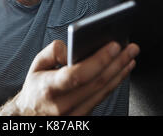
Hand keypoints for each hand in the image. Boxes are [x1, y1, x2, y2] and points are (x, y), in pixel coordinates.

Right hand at [0, 39, 139, 115]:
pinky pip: (102, 98)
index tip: (113, 46)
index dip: (98, 60)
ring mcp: (75, 114)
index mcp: (48, 89)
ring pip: (103, 92)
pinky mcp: (84, 116)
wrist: (31, 116)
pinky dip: (114, 82)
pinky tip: (121, 70)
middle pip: (96, 83)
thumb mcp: (36, 66)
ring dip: (120, 72)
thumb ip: (52, 52)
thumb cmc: (35, 88)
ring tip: (130, 56)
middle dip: (117, 63)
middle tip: (130, 48)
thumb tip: (71, 48)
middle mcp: (63, 105)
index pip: (77, 75)